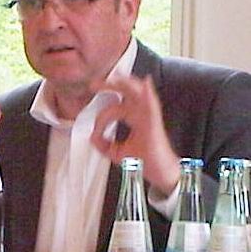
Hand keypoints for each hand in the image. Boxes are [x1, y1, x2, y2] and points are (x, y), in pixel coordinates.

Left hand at [90, 75, 179, 195]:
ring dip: (127, 83)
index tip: (95, 133)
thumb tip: (92, 137)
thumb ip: (102, 144)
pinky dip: (149, 94)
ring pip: (139, 93)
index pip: (114, 108)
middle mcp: (141, 113)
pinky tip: (146, 84)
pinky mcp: (154, 123)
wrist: (158, 174)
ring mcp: (148, 116)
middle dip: (111, 85)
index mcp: (133, 117)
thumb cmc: (142, 162)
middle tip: (94, 84)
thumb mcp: (116, 152)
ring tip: (115, 77)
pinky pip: (153, 105)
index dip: (101, 118)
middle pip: (126, 92)